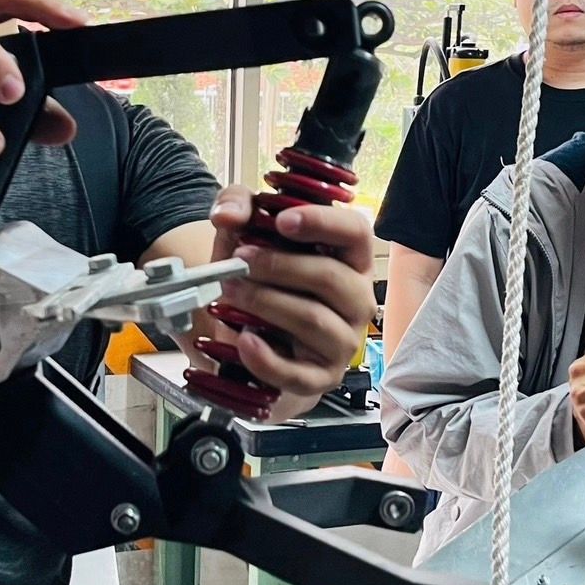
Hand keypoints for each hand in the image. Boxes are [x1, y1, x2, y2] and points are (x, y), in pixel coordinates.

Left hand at [204, 186, 375, 398]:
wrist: (243, 335)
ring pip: (313, 320)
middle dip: (279, 267)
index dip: (323, 222)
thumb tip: (228, 214)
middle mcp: (355, 298)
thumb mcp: (243, 233)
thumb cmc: (258, 279)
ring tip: (230, 292)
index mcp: (348, 257)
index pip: (356, 231)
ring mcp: (343, 340)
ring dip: (266, 303)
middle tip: (239, 260)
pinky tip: (244, 341)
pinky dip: (267, 359)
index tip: (282, 221)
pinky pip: (299, 374)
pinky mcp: (321, 377)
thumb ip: (237, 207)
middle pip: (331, 277)